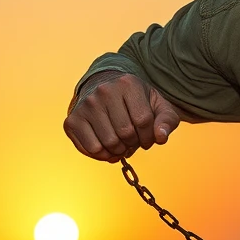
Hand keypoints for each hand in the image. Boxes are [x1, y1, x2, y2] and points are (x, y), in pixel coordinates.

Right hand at [64, 71, 179, 161]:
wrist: (105, 89)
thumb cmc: (136, 101)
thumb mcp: (157, 105)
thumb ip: (167, 121)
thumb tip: (161, 138)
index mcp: (128, 84)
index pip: (143, 121)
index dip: (149, 136)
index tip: (148, 137)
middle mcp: (103, 91)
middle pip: (125, 133)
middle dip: (134, 144)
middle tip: (133, 140)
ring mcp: (86, 105)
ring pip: (108, 143)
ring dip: (120, 151)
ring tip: (122, 143)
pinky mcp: (72, 120)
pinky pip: (91, 149)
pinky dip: (103, 155)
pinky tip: (108, 148)